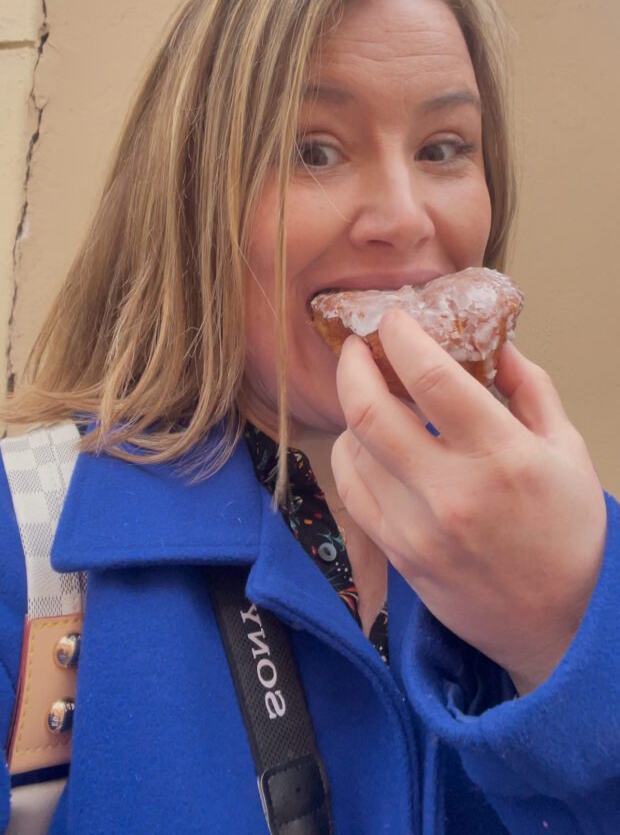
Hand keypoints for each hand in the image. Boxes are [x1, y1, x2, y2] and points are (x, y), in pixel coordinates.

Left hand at [331, 310, 606, 693]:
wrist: (563, 627)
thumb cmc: (571, 535)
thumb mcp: (567, 449)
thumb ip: (530, 388)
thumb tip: (497, 344)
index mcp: (502, 457)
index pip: (432, 379)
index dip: (401, 338)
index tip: (393, 320)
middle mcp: (452, 492)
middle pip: (370, 412)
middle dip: (354, 367)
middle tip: (358, 349)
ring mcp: (418, 530)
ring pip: (352, 452)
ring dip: (351, 412)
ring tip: (367, 396)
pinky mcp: (399, 557)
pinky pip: (353, 493)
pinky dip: (351, 458)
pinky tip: (366, 445)